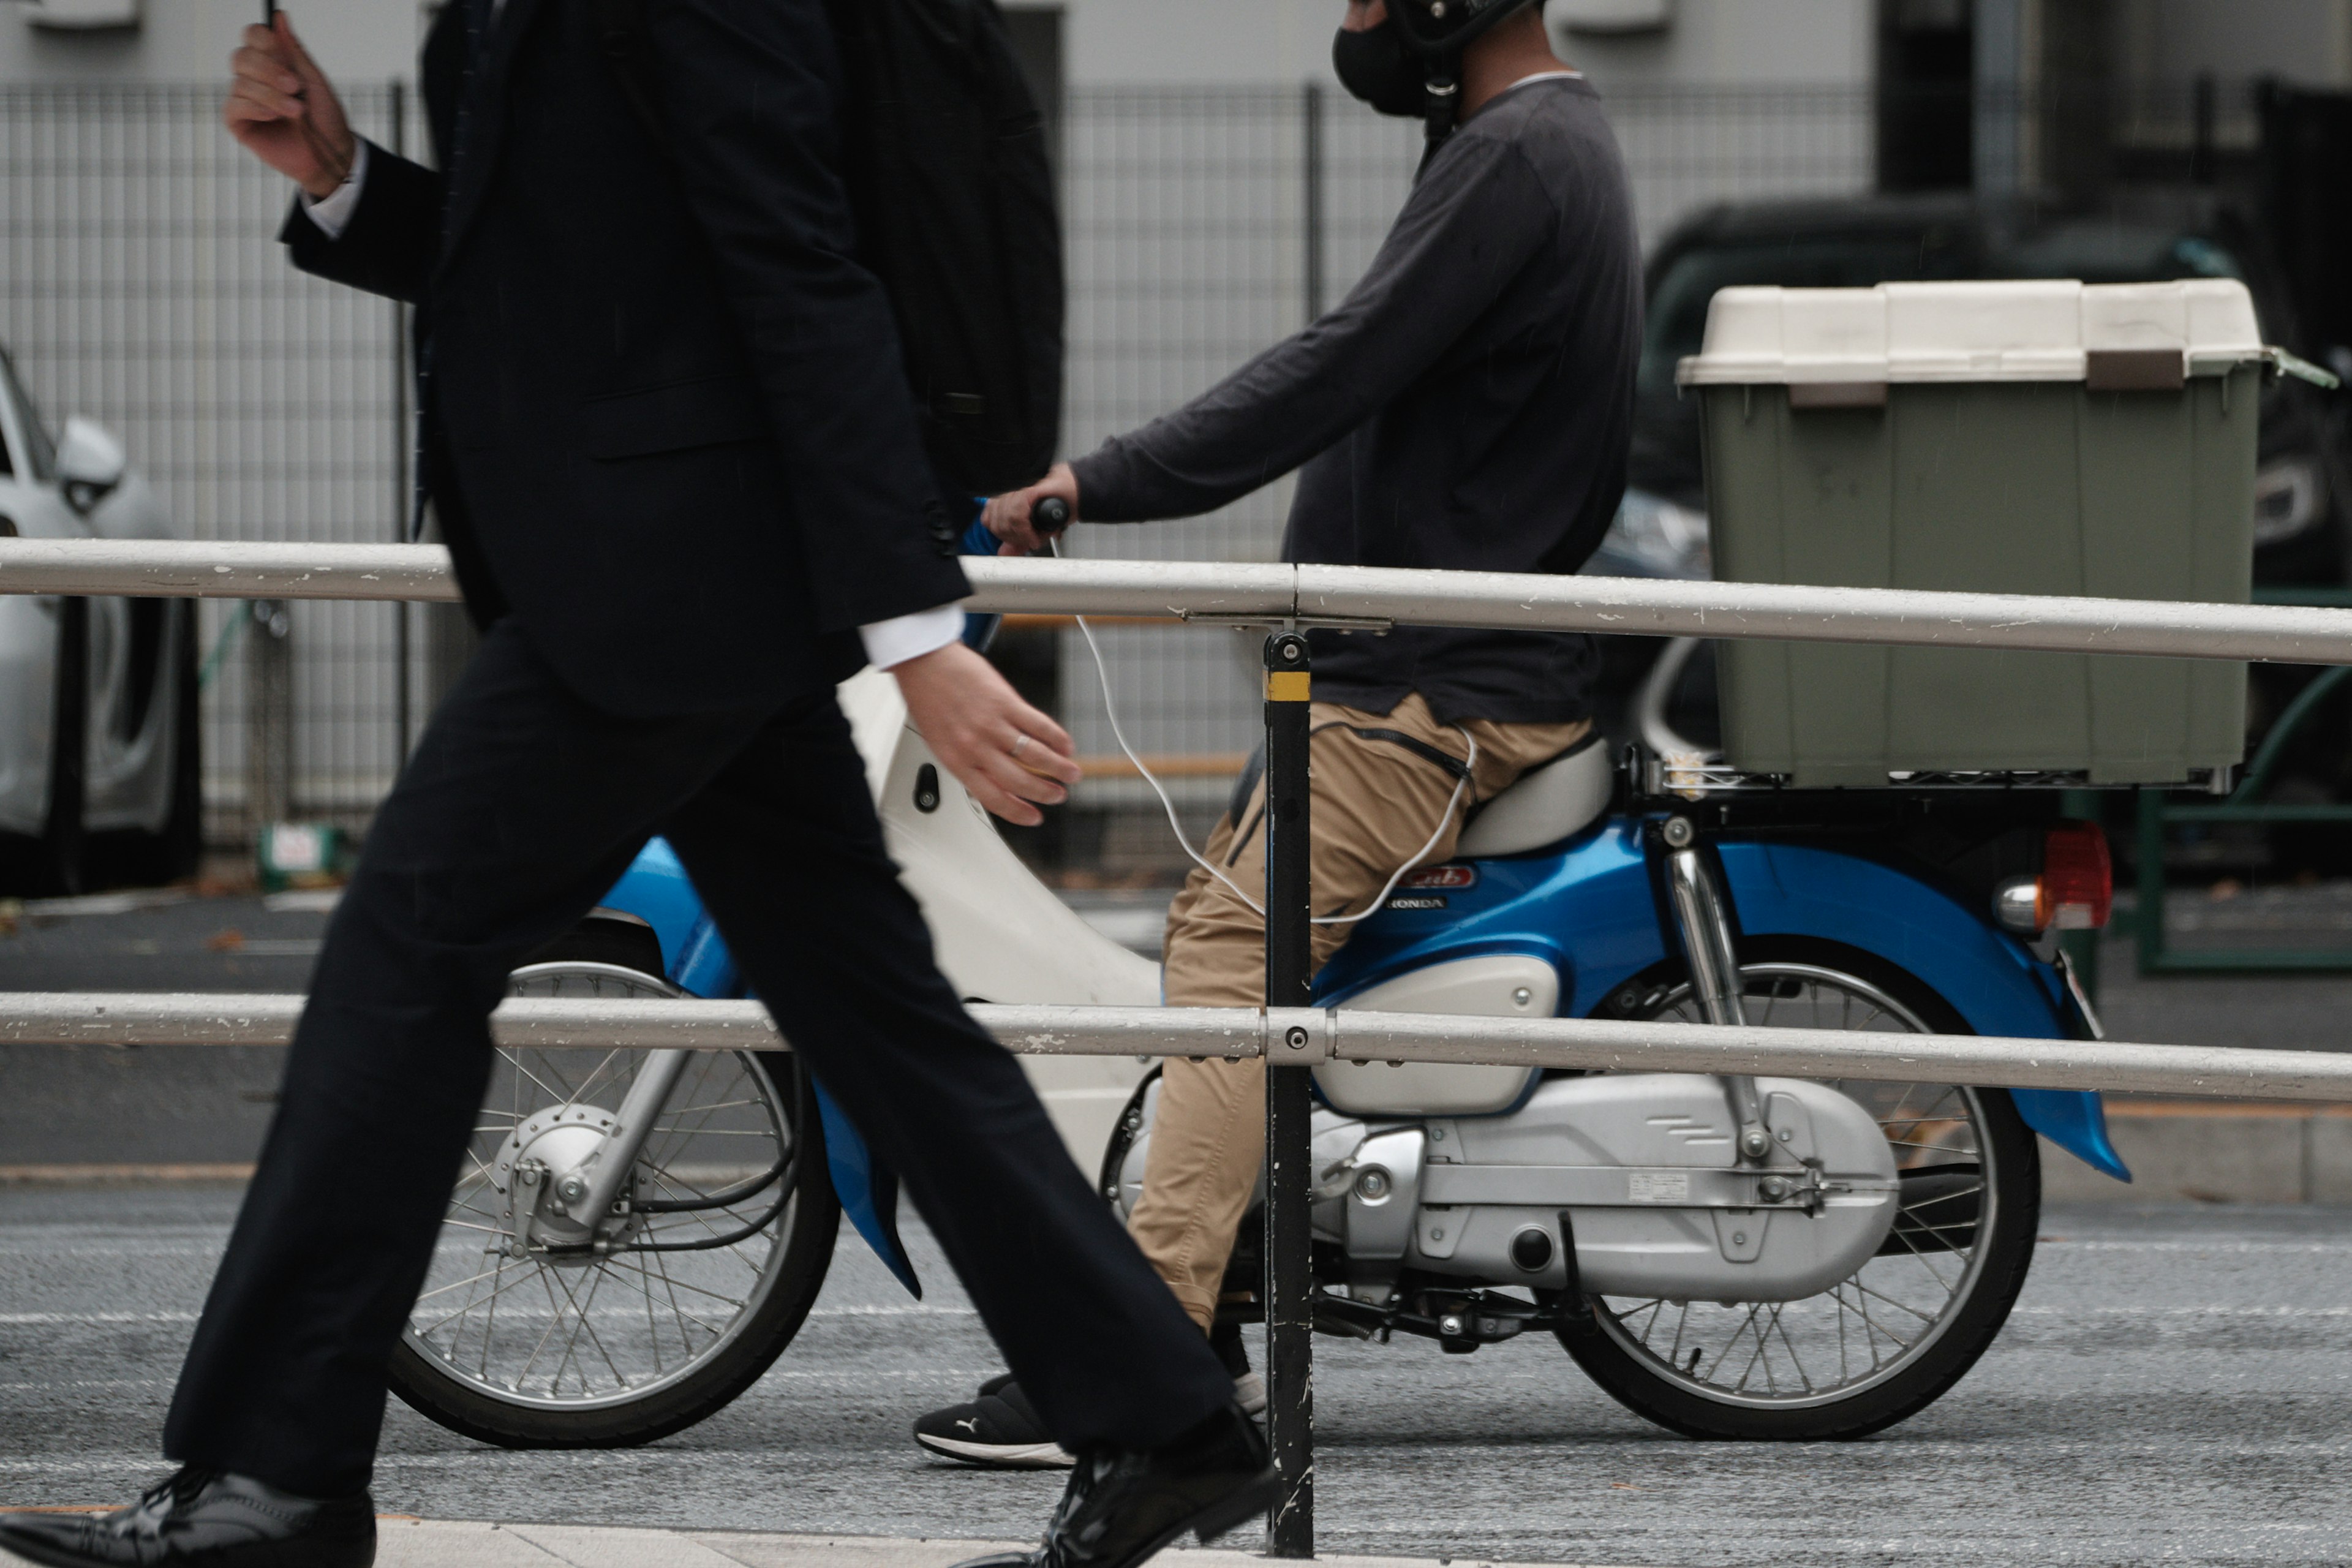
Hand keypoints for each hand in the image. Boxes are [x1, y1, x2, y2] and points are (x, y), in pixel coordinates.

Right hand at [225, 16, 355, 199]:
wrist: (330, 155)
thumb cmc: (325, 118)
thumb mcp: (314, 81)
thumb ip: (294, 51)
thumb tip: (280, 17)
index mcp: (272, 62)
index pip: (253, 35)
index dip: (263, 39)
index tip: (282, 52)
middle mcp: (254, 77)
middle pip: (242, 56)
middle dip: (269, 70)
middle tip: (295, 86)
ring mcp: (244, 99)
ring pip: (241, 83)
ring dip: (271, 96)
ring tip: (296, 111)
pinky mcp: (238, 122)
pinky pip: (234, 105)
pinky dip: (256, 108)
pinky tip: (274, 117)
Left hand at [890, 642, 1081, 826]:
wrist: (923, 662)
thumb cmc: (928, 697)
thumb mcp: (939, 740)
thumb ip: (967, 760)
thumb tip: (994, 777)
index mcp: (957, 761)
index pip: (994, 798)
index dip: (1019, 812)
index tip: (1034, 817)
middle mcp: (976, 746)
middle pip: (1020, 781)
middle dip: (1045, 793)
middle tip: (1058, 795)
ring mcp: (993, 724)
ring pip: (1035, 756)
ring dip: (1059, 768)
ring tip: (1071, 773)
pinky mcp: (1006, 702)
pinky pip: (1039, 725)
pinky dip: (1057, 738)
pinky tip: (1065, 744)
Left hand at [982, 463, 1079, 556]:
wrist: (1078, 491)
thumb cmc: (1058, 504)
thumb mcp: (1034, 528)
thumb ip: (1018, 540)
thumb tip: (1002, 553)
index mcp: (1006, 495)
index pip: (988, 518)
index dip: (1001, 534)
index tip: (1015, 541)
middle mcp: (1009, 490)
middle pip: (995, 522)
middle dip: (1012, 538)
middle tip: (1028, 541)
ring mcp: (1017, 488)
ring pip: (1005, 520)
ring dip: (1021, 536)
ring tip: (1034, 538)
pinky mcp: (1027, 489)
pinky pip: (1017, 516)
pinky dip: (1025, 531)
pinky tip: (1034, 537)